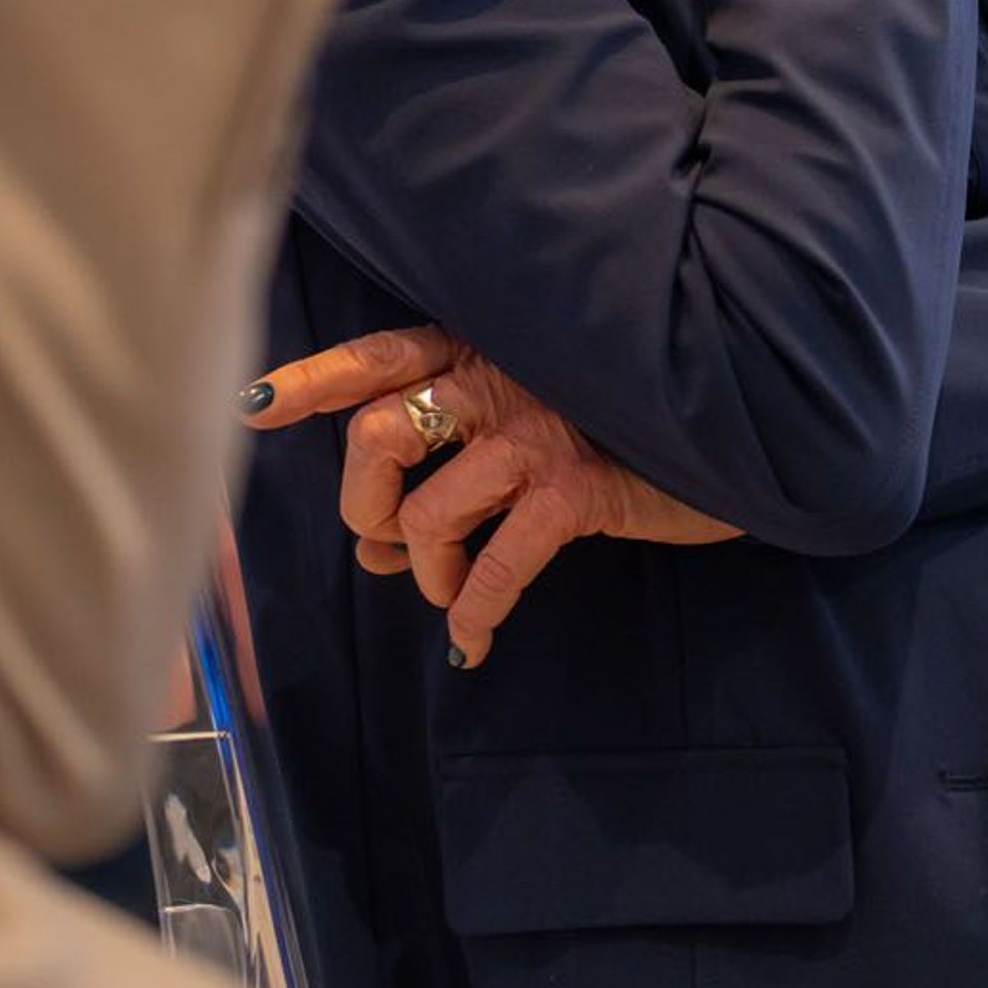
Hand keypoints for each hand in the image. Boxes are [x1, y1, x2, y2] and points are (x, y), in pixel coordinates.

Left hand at [244, 326, 739, 666]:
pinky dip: (474, 609)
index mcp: (480, 349)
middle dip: (364, 507)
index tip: (252, 407)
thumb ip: (454, 469)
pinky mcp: (577, 485)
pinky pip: (496, 561)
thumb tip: (377, 549)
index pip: (376, 355)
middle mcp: (499, 376)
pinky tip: (476, 638)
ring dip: (424, 570)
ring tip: (451, 590)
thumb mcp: (533, 429)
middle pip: (375, 436)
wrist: (734, 432)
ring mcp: (537, 427)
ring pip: (425, 508)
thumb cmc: (625, 431)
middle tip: (393, 544)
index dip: (311, 381)